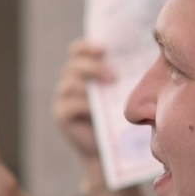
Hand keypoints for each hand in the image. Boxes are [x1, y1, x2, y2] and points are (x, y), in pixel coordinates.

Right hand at [54, 37, 111, 177]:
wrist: (107, 149)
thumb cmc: (117, 117)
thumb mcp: (118, 92)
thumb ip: (118, 75)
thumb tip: (133, 56)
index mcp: (81, 71)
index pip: (76, 51)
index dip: (86, 46)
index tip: (104, 48)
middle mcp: (68, 82)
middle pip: (73, 65)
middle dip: (93, 67)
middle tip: (114, 76)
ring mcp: (62, 98)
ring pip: (71, 82)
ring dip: (91, 82)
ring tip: (112, 86)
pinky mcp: (61, 115)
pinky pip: (69, 104)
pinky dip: (84, 104)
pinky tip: (97, 109)